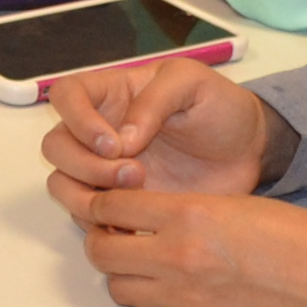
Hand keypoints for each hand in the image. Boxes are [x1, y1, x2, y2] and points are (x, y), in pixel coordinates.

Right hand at [40, 55, 277, 198]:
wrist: (250, 153)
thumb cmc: (221, 108)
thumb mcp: (192, 84)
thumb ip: (155, 101)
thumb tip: (121, 139)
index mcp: (112, 94)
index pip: (65, 95)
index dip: (76, 119)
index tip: (113, 143)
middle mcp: (98, 132)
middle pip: (56, 147)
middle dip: (86, 165)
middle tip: (135, 174)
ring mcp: (105, 171)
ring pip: (63, 184)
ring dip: (89, 196)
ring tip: (139, 195)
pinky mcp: (121, 205)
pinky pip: (88, 217)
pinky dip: (104, 222)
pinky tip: (141, 220)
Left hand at [47, 176, 306, 306]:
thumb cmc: (301, 240)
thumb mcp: (237, 204)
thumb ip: (186, 210)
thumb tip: (150, 219)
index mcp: (189, 216)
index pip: (111, 205)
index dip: (102, 201)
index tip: (107, 200)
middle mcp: (178, 257)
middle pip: (100, 251)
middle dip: (100, 239)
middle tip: (115, 232)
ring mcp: (186, 297)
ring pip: (118, 288)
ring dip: (123, 273)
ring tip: (144, 260)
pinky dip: (157, 295)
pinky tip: (179, 282)